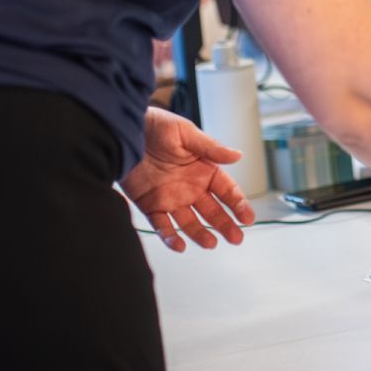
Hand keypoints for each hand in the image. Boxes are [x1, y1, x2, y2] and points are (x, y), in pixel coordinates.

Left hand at [121, 107, 256, 251]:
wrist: (123, 131)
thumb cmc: (156, 125)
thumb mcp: (186, 133)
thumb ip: (211, 148)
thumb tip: (237, 155)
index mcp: (204, 169)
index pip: (226, 191)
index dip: (238, 204)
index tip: (247, 217)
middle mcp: (191, 186)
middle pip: (212, 211)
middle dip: (225, 225)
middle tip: (236, 238)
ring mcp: (172, 198)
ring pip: (190, 222)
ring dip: (201, 234)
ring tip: (210, 243)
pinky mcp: (151, 205)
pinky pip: (162, 225)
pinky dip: (170, 237)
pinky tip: (178, 245)